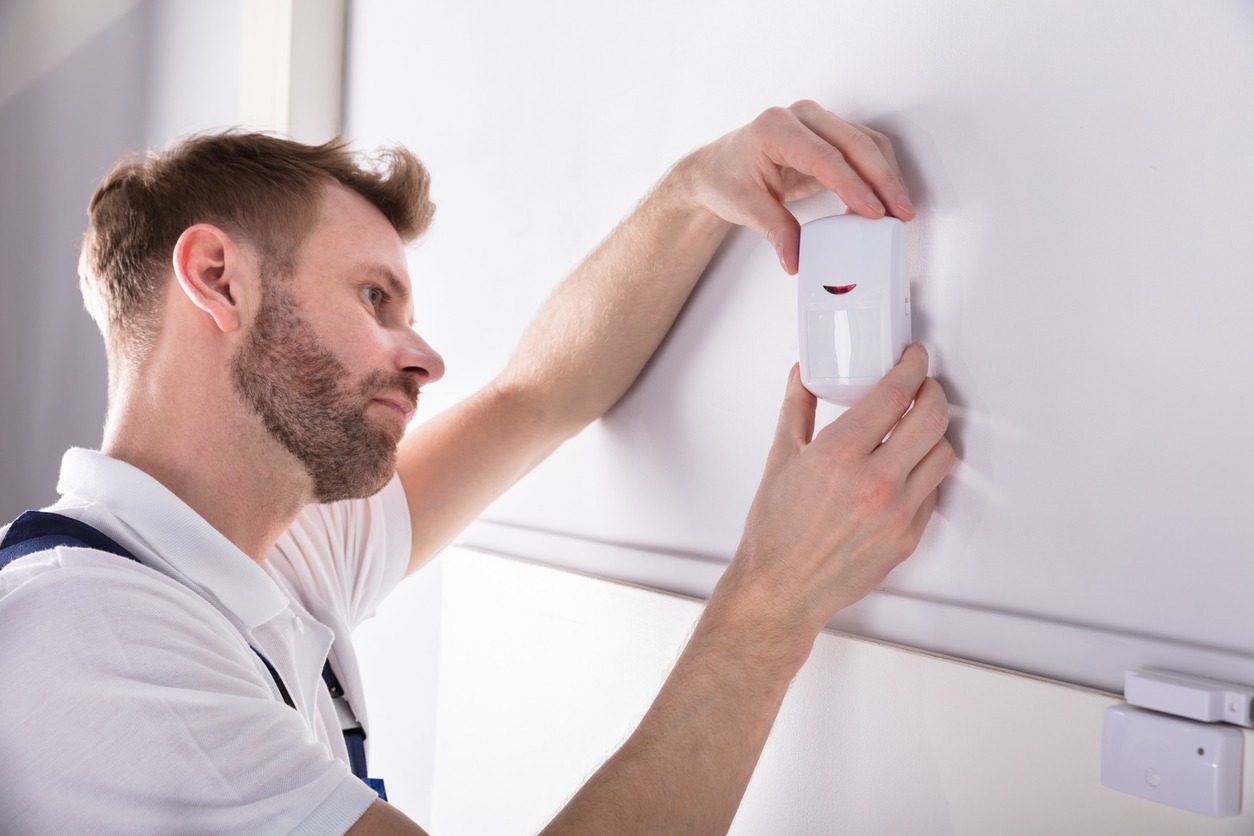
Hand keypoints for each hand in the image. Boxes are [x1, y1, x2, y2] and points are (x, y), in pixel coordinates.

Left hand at [683, 100, 914, 273]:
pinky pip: (864, 146)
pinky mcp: (830, 133)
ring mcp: (818, 121)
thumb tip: (795, 258)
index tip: (873, 211)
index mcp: (776, 129)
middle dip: (882, 180)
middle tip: (900, 212)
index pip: (825, 156)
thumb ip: (775, 231)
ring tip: (899, 209)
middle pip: (854, 144)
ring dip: (887, 176)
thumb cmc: (728, 178)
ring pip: (866, 142)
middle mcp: (801, 117)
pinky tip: (884, 199)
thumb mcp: (745, 207)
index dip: (853, 185)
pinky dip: (879, 172)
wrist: (719, 168)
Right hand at [717, 344, 953, 652]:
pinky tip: (908, 466)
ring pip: (942, 454)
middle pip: (932, 417)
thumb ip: (797, 408)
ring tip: (919, 426)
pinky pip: (933, 491)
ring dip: (935, 432)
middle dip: (932, 391)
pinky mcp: (908, 536)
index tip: (913, 358)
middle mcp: (874, 482)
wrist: (782, 588)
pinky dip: (925, 471)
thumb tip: (805, 376)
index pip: (895, 393)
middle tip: (922, 386)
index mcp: (840, 455)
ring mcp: (897, 512)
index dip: (912, 366)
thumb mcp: (780, 459)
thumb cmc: (775, 533)